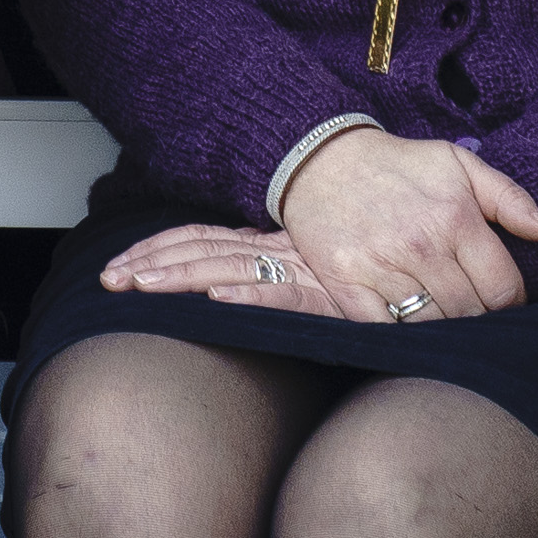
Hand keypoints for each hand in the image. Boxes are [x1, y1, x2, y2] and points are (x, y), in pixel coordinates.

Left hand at [94, 219, 368, 317]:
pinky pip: (288, 295)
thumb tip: (221, 282)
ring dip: (184, 276)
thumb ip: (269, 272)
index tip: (118, 265)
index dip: (155, 249)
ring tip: (143, 286)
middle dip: (151, 263)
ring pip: (232, 269)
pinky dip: (254, 295)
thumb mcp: (306, 269)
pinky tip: (220, 298)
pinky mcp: (331, 298)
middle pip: (202, 251)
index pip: (199, 238)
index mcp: (267, 242)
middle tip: (109, 279)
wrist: (428, 270)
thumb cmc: (366, 273)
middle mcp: (278, 250)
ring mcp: (302, 271)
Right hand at [272, 131, 537, 323]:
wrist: (320, 158)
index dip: (510, 304)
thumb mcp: (458, 164)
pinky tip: (406, 324)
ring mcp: (380, 267)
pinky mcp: (345, 283)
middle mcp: (420, 246)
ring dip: (442, 331)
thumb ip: (510, 198)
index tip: (499, 302)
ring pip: (431, 328)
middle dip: (477, 319)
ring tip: (443, 319)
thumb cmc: (399, 165)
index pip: (504, 290)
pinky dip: (400, 336)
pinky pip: (384, 331)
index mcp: (455, 218)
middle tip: (470, 311)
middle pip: (470, 315)